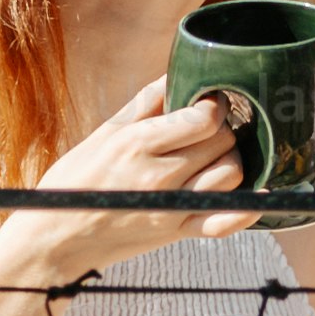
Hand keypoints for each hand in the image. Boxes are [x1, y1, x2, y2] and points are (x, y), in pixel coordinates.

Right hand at [0, 79, 247, 292]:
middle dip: (224, 129)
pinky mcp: (178, 232)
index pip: (204, 118)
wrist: (56, 241)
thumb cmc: (74, 183)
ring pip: (232, 175)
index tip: (208, 102)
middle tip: (212, 128)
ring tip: (218, 154)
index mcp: (138, 145)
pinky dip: (248, 208)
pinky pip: (226, 222)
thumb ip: (144, 104)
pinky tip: (258, 194)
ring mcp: (172, 207)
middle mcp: (160, 176)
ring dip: (234, 160)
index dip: (213, 105)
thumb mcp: (103, 134)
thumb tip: (175, 74)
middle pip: (222, 143)